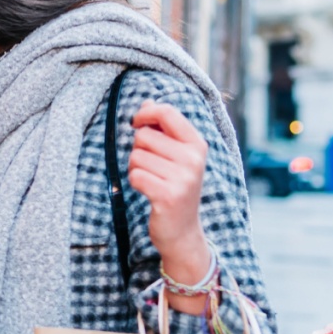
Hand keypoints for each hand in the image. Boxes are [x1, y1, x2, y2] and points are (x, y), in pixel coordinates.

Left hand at [127, 100, 212, 311]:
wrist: (183, 231)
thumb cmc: (175, 188)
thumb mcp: (176, 156)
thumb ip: (163, 128)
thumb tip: (148, 102)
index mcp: (197, 144)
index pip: (167, 112)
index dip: (145, 113)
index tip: (136, 123)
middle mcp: (193, 159)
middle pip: (144, 136)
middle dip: (138, 150)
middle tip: (151, 168)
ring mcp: (183, 178)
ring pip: (136, 156)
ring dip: (136, 168)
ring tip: (152, 181)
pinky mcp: (168, 195)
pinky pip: (135, 175)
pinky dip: (135, 183)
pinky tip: (148, 192)